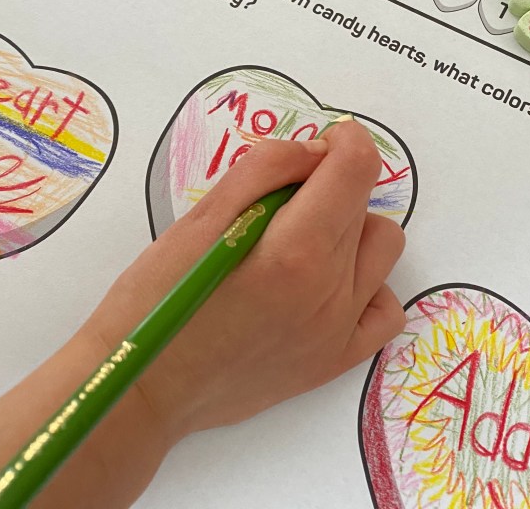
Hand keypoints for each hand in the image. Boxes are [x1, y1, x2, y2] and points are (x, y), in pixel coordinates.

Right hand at [85, 119, 407, 437]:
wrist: (144, 389)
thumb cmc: (155, 299)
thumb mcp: (199, 218)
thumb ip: (264, 170)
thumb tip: (316, 151)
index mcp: (294, 250)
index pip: (357, 168)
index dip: (344, 140)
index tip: (322, 142)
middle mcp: (330, 289)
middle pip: (363, 204)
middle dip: (330, 185)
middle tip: (281, 200)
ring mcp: (339, 330)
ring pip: (382, 249)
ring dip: (352, 231)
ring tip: (302, 243)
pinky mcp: (336, 361)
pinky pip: (385, 309)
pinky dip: (367, 287)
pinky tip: (326, 286)